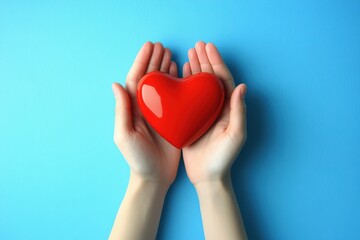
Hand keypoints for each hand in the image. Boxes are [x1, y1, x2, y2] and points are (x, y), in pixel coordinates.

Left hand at [112, 42, 180, 184]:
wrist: (154, 177)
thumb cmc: (137, 159)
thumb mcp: (125, 135)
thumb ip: (122, 110)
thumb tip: (116, 84)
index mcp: (133, 108)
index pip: (136, 79)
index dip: (142, 61)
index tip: (149, 46)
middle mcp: (146, 107)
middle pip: (149, 78)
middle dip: (154, 61)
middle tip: (162, 46)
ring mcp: (160, 112)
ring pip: (162, 84)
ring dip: (165, 68)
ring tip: (170, 53)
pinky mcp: (173, 119)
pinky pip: (174, 96)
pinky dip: (176, 83)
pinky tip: (179, 72)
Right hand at [182, 41, 246, 183]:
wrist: (207, 176)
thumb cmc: (223, 158)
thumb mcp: (235, 135)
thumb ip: (238, 111)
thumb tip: (242, 86)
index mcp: (228, 109)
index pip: (223, 80)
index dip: (217, 62)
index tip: (209, 48)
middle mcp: (216, 107)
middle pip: (210, 79)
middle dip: (205, 61)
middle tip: (197, 46)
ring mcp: (203, 112)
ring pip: (199, 86)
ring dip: (195, 69)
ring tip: (188, 54)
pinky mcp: (191, 119)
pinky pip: (188, 97)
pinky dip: (185, 84)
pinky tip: (180, 74)